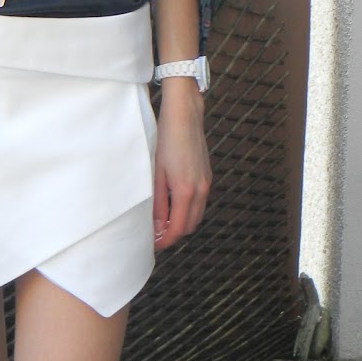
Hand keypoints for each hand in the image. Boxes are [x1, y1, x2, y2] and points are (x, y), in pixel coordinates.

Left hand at [152, 81, 211, 250]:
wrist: (185, 116)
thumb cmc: (166, 140)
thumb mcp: (156, 173)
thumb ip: (158, 202)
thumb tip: (157, 226)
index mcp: (185, 191)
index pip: (178, 228)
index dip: (166, 240)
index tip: (153, 244)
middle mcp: (201, 190)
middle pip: (190, 226)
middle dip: (174, 234)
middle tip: (155, 234)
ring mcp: (206, 183)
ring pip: (196, 215)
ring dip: (182, 222)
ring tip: (163, 221)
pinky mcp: (207, 176)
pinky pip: (200, 202)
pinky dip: (188, 210)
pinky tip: (173, 204)